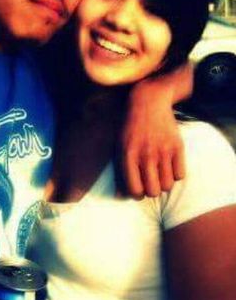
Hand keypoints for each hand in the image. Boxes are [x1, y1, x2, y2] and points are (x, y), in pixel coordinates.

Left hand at [119, 82, 184, 197]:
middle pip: (153, 191)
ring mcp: (163, 151)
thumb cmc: (129, 127)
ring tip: (159, 173)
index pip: (134, 190)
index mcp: (128, 155)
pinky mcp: (177, 146)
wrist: (148, 101)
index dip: (136, 193)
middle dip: (151, 190)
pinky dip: (175, 174)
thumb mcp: (118, 146)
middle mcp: (146, 154)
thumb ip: (119, 171)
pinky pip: (180, 175)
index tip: (138, 187)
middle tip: (150, 181)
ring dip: (163, 183)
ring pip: (167, 186)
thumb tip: (119, 197)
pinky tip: (169, 166)